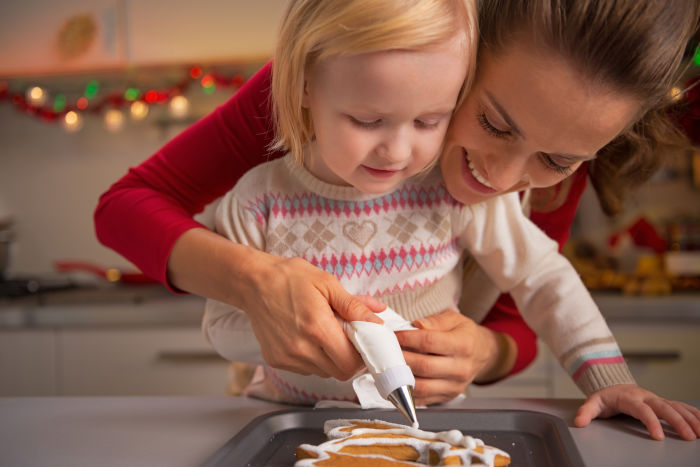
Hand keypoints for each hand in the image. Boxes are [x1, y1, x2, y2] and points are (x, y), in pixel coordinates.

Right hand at [245, 255, 384, 380]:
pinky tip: (308, 338)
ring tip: (325, 334)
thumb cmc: (290, 278)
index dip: (361, 356)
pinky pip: (306, 369)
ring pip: (323, 373)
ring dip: (331, 359)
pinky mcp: (276, 360)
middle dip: (349, 358)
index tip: (362, 342)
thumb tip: (378, 320)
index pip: (350, 363)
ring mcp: (286, 357)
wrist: (254, 282)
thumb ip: (354, 305)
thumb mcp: (327, 283)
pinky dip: (314, 359)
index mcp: (317, 328)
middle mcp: (300, 348)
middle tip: (346, 337)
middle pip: (339, 372)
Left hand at [395, 309, 500, 404]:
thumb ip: (435, 321)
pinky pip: (422, 399)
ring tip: (388, 367)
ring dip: (400, 378)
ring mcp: (454, 386)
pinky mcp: (447, 397)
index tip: (394, 335)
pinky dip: (405, 392)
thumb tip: (417, 325)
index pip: (429, 342)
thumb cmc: (464, 334)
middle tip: (385, 352)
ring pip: (421, 386)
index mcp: (463, 345)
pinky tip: (395, 382)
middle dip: (400, 359)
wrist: (482, 354)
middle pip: (424, 366)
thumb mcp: (454, 319)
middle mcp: (461, 368)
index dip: (408, 338)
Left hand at [574, 384, 699, 440]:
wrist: (613, 383)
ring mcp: (656, 398)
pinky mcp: (662, 401)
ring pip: (676, 406)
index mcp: (630, 398)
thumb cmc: (605, 396)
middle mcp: (646, 397)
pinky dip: (693, 413)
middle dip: (678, 422)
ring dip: (690, 418)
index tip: (659, 437)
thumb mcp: (593, 402)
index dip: (651, 422)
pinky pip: (681, 406)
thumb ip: (586, 412)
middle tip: (689, 437)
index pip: (643, 410)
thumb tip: (579, 422)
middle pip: (665, 408)